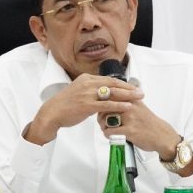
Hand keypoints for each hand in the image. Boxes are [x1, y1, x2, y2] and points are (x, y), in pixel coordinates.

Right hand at [26, 73, 143, 144]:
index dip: (123, 83)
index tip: (133, 87)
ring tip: (139, 97)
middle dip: (129, 88)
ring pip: (112, 93)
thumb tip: (104, 92)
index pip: (109, 79)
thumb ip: (91, 90)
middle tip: (141, 91)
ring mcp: (87, 94)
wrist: (52, 113)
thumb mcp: (78, 91)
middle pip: (113, 84)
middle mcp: (88, 84)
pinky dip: (119, 105)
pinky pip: (106, 104)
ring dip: (127, 95)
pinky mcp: (87, 105)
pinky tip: (128, 106)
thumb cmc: (65, 105)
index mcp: (86, 79)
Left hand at [97, 99, 179, 159]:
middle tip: (102, 121)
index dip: (102, 101)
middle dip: (100, 115)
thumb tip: (110, 100)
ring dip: (103, 126)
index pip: (111, 94)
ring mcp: (130, 118)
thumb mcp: (139, 107)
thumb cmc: (149, 123)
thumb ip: (126, 101)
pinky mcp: (129, 131)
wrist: (162, 135)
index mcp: (132, 99)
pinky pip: (110, 132)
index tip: (102, 107)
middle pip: (105, 106)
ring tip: (107, 129)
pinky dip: (108, 135)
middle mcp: (130, 106)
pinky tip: (112, 136)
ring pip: (105, 119)